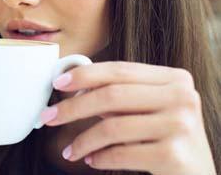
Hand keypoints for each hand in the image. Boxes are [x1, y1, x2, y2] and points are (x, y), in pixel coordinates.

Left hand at [40, 61, 215, 174]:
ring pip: (112, 126)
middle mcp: (182, 97)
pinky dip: (99, 158)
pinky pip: (120, 153)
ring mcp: (180, 126)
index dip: (84, 75)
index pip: (119, 70)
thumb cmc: (167, 140)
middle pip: (111, 95)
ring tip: (71, 151)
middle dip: (72, 107)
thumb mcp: (150, 110)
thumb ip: (122, 94)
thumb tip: (73, 85)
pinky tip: (92, 160)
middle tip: (48, 117)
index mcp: (175, 79)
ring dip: (82, 141)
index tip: (58, 84)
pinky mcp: (174, 155)